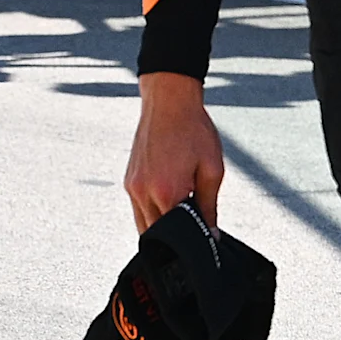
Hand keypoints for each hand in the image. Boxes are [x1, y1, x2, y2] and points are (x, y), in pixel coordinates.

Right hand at [125, 72, 223, 227]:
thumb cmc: (193, 131)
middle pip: (157, 234)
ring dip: (161, 225)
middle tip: (192, 217)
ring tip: (180, 203)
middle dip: (175, 234)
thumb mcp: (212, 169)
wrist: (169, 102)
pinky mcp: (128, 181)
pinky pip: (138, 208)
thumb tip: (211, 235)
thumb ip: (209, 207)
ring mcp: (132, 187)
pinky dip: (151, 212)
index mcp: (167, 192)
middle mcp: (144, 193)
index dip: (191, 238)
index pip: (177, 235)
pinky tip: (167, 196)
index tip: (202, 234)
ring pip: (144, 225)